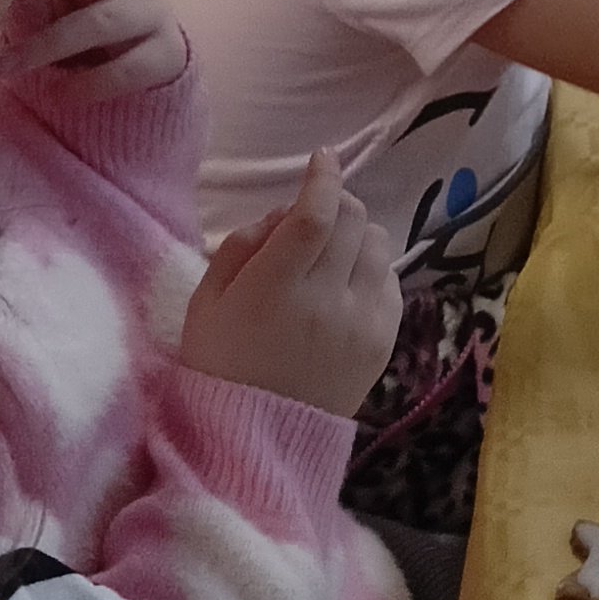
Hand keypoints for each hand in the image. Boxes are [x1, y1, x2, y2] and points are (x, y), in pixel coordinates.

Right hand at [179, 149, 403, 418]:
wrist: (254, 440)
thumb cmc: (220, 364)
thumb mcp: (206, 301)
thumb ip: (241, 246)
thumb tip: (283, 214)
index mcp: (274, 288)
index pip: (315, 214)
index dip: (323, 178)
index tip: (322, 159)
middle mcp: (326, 300)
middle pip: (352, 220)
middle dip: (335, 203)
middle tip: (314, 216)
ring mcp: (361, 321)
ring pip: (377, 245)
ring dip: (356, 236)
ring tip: (331, 255)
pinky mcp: (384, 341)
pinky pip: (392, 281)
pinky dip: (372, 270)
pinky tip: (347, 285)